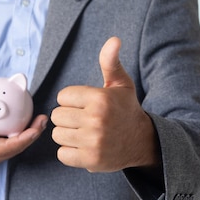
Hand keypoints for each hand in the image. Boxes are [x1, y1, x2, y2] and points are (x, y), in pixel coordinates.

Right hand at [0, 112, 47, 166]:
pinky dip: (22, 134)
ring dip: (30, 135)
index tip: (34, 128)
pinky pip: (12, 144)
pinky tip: (28, 122)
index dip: (23, 139)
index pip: (6, 148)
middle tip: (42, 120)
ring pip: (16, 147)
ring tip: (40, 121)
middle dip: (32, 136)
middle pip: (15, 149)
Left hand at [51, 37, 158, 171]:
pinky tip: (84, 147)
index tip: (86, 105)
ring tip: (84, 133)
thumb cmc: (125, 109)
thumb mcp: (120, 84)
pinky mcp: (90, 160)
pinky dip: (70, 153)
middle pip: (57, 116)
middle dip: (67, 118)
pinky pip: (62, 154)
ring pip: (57, 135)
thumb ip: (110, 62)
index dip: (71, 101)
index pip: (62, 97)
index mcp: (100, 98)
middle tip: (84, 120)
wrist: (142, 142)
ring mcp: (93, 142)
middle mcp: (96, 120)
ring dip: (67, 135)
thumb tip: (114, 39)